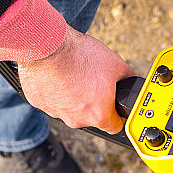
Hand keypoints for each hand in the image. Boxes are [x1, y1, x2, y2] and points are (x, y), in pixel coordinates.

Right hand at [17, 25, 136, 133]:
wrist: (49, 45)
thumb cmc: (80, 56)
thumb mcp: (116, 64)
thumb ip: (129, 77)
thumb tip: (133, 80)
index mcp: (98, 115)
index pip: (115, 126)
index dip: (118, 115)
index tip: (117, 107)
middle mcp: (76, 119)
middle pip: (92, 116)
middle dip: (96, 102)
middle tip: (95, 82)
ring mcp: (55, 113)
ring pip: (71, 108)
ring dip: (75, 96)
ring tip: (77, 74)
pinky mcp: (39, 103)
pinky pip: (53, 100)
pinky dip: (58, 91)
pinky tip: (62, 75)